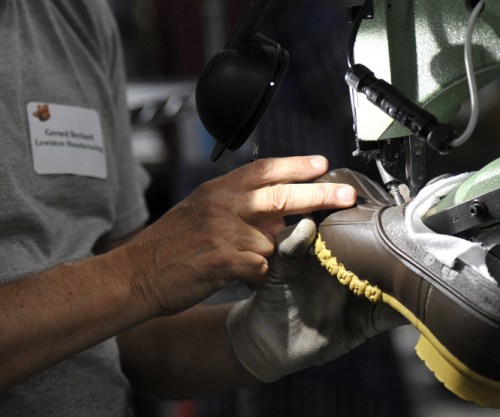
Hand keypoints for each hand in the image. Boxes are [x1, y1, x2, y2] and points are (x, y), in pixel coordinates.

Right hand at [113, 156, 356, 315]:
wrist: (134, 274)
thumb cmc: (170, 245)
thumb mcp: (200, 210)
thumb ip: (237, 204)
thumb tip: (280, 204)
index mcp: (218, 190)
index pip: (263, 169)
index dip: (296, 165)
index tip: (324, 164)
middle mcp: (222, 205)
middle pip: (281, 196)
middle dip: (320, 194)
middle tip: (347, 195)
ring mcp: (224, 232)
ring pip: (273, 241)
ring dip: (269, 255)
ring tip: (242, 262)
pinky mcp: (224, 260)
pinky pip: (261, 269)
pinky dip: (257, 278)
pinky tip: (239, 278)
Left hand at [227, 218, 406, 381]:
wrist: (271, 340)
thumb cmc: (272, 297)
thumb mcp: (279, 269)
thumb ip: (291, 248)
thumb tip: (308, 224)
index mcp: (335, 253)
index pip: (362, 234)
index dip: (376, 224)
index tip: (389, 216)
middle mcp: (356, 270)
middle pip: (387, 257)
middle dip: (401, 249)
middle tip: (414, 241)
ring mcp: (365, 296)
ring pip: (396, 284)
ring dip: (410, 279)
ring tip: (422, 269)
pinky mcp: (370, 322)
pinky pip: (394, 315)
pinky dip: (407, 310)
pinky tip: (417, 304)